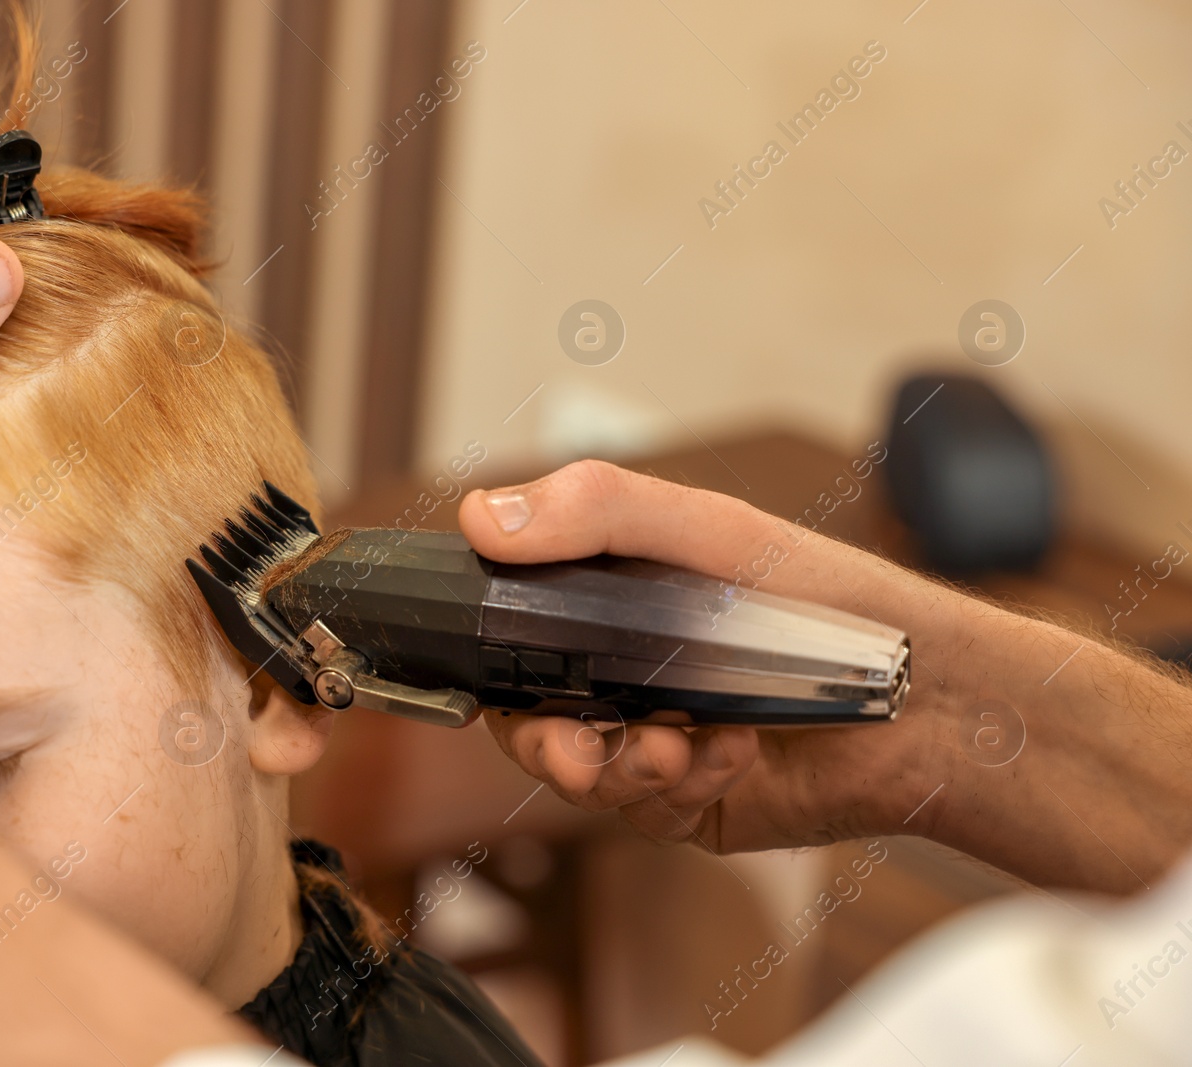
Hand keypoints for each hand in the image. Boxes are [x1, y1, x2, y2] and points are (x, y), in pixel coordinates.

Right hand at [457, 459, 1179, 888]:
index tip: (493, 670)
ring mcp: (655, 739)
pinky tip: (731, 751)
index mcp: (613, 604)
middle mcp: (624, 673)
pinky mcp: (692, 800)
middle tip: (573, 747)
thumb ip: (597, 513)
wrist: (932, 697)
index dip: (490, 657)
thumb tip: (481, 517)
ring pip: (580, 775)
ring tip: (678, 745)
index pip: (513, 633)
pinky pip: (646, 808)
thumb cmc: (828, 597)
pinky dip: (683, 780)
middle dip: (543, 741)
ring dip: (620, 765)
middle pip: (527, 720)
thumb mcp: (709, 531)